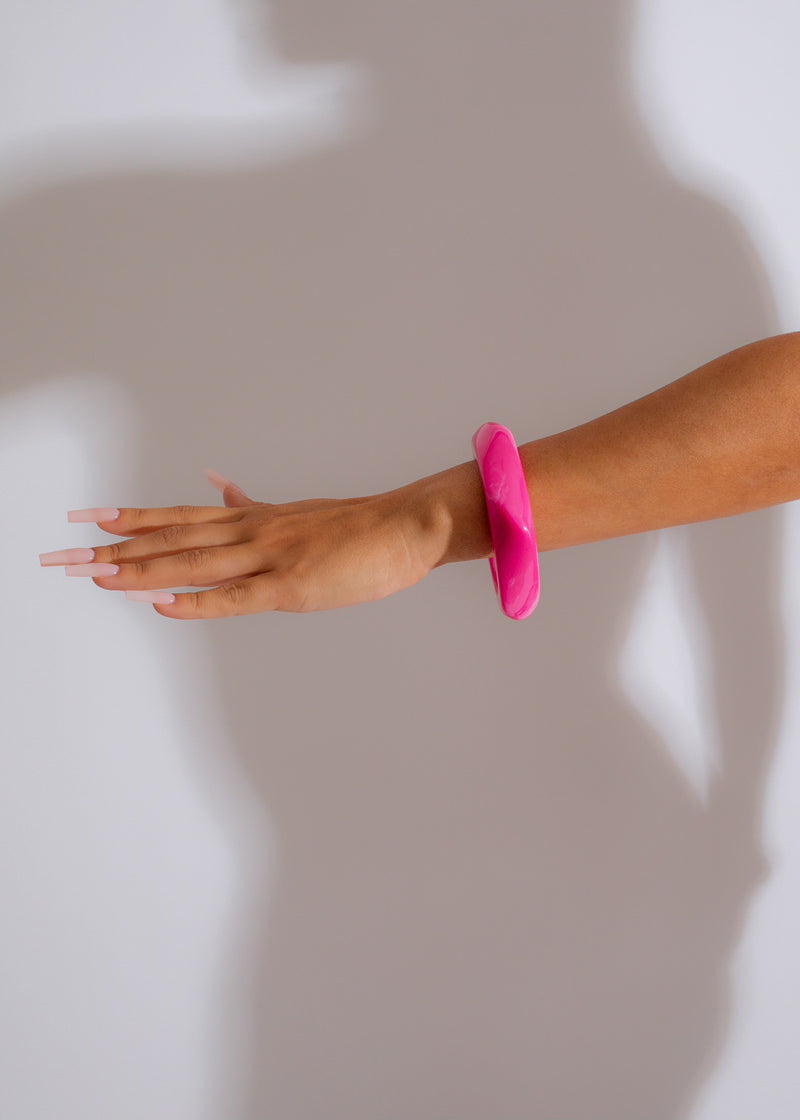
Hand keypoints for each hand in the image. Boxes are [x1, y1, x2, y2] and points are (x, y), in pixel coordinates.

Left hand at [58, 471, 443, 619]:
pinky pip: (233, 597)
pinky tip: (159, 602)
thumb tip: (217, 484)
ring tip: (91, 574)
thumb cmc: (357, 527)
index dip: (130, 518)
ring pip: (191, 565)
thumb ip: (252, 504)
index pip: (178, 517)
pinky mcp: (291, 586)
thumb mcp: (296, 511)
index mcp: (252, 518)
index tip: (87, 518)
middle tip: (63, 556)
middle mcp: (251, 532)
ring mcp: (269, 557)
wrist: (405, 526)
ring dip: (138, 571)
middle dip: (113, 549)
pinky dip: (194, 601)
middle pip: (170, 539)